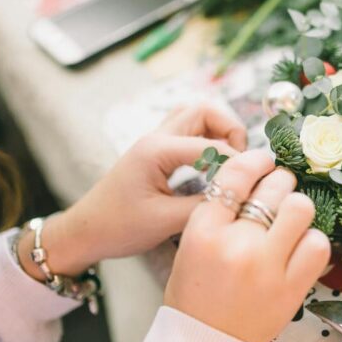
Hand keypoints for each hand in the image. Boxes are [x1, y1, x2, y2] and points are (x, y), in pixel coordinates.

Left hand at [18, 104, 247, 278]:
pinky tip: (214, 166)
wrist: (85, 231)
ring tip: (230, 162)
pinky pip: (189, 130)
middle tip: (240, 163)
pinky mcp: (156, 150)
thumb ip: (206, 206)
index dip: (239, 162)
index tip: (257, 182)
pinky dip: (208, 139)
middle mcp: (156, 137)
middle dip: (231, 130)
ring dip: (220, 130)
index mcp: (157, 150)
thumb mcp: (165, 222)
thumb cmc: (118, 227)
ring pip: (197, 114)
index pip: (213, 145)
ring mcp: (155, 140)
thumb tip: (242, 197)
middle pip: (206, 109)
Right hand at [163, 150, 330, 341]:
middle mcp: (237, 244)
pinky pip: (318, 244)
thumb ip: (219, 211)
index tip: (263, 160)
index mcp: (204, 231)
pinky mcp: (291, 288)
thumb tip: (255, 177)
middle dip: (278, 183)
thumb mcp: (191, 243)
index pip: (236, 175)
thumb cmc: (195, 292)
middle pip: (274, 187)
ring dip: (297, 209)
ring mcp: (267, 267)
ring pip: (301, 208)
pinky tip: (299, 247)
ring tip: (289, 221)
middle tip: (277, 193)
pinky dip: (312, 240)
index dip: (255, 160)